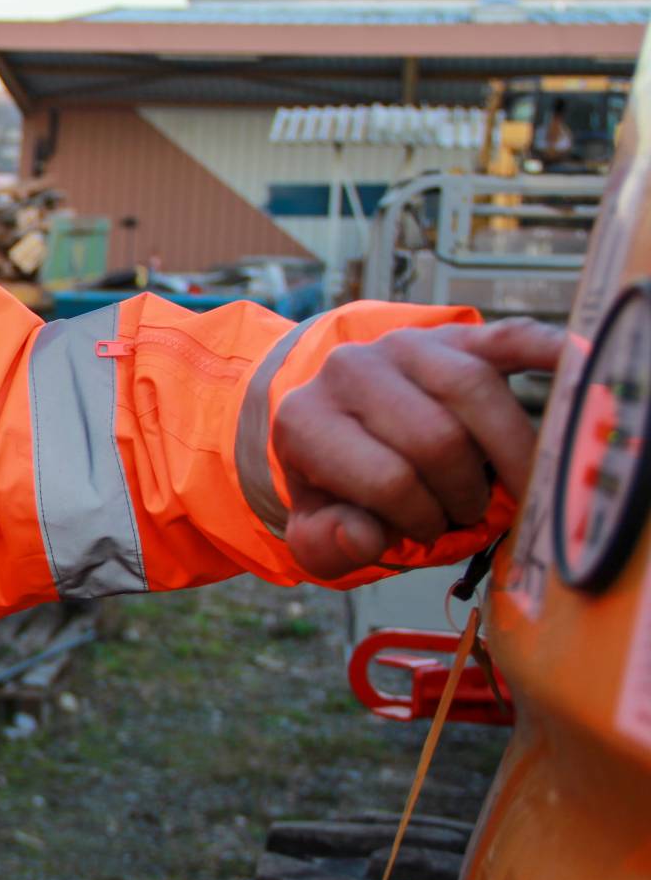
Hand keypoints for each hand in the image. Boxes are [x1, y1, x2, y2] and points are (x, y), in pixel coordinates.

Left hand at [272, 317, 565, 578]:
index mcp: (304, 419)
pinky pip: (508, 338)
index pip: (388, 480)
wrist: (331, 416)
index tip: (425, 530)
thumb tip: (364, 538)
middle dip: (462, 492)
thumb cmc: (334, 481)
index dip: (420, 519)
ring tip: (500, 485)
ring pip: (477, 393)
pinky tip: (575, 368)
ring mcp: (404, 345)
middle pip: (438, 440)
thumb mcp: (315, 525)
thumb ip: (326, 544)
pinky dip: (546, 353)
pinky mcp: (454, 334)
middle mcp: (348, 370)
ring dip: (505, 454)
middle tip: (463, 511)